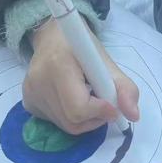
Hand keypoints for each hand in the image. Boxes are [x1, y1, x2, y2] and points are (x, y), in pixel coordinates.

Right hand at [24, 19, 139, 133]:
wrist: (52, 37)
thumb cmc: (81, 47)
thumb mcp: (105, 61)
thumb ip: (124, 87)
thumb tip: (133, 116)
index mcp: (59, 66)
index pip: (78, 108)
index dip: (99, 111)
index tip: (111, 105)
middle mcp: (38, 82)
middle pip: (72, 121)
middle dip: (94, 118)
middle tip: (103, 103)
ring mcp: (30, 94)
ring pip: (65, 125)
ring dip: (84, 118)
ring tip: (87, 96)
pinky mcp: (28, 103)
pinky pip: (56, 122)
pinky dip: (70, 116)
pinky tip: (71, 98)